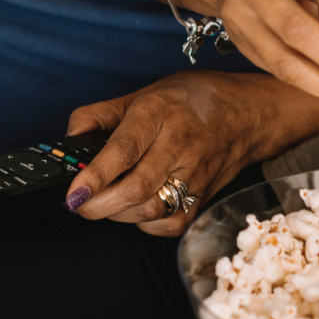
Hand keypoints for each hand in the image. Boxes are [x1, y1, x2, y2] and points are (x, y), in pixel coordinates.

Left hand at [60, 71, 285, 236]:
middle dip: (99, 205)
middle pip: (135, 189)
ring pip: (150, 210)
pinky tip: (136, 210)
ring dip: (118, 215)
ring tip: (105, 204)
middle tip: (80, 205)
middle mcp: (179, 145)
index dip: (95, 176)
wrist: (248, 114)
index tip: (73, 193)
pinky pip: (170, 224)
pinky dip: (146, 225)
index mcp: (159, 113)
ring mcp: (195, 174)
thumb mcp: (143, 94)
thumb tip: (70, 139)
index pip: (123, 151)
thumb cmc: (193, 100)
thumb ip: (100, 115)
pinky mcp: (204, 197)